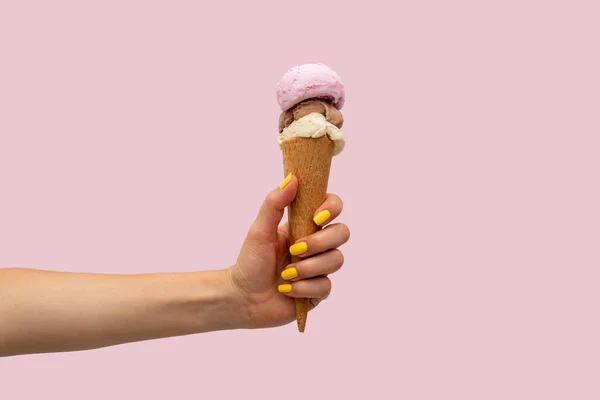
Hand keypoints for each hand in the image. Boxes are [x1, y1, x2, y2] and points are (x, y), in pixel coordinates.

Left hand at [227, 174, 349, 328]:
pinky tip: (286, 290)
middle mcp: (317, 244)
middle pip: (342, 233)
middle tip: (295, 250)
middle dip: (319, 242)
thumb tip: (293, 178)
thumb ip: (274, 203)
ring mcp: (319, 267)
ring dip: (308, 268)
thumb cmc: (250, 261)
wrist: (243, 298)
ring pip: (336, 260)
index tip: (316, 218)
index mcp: (305, 225)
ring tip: (285, 274)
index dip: (332, 209)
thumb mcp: (259, 229)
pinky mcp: (318, 291)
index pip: (333, 207)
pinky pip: (325, 285)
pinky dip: (303, 288)